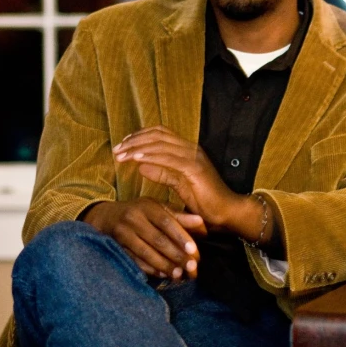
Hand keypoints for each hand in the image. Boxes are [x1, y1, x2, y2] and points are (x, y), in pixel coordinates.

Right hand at [82, 197, 204, 278]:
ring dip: (165, 265)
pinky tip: (163, 275)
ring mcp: (123, 233)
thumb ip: (179, 216)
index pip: (166, 222)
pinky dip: (150, 269)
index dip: (180, 237)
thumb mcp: (157, 208)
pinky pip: (135, 261)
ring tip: (180, 274)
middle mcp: (133, 218)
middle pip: (157, 239)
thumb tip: (201, 222)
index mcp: (147, 206)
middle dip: (176, 255)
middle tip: (192, 268)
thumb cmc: (139, 212)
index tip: (194, 251)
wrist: (106, 217)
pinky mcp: (116, 247)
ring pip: (146, 253)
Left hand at [113, 126, 237, 228]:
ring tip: (121, 154)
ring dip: (137, 148)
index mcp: (187, 150)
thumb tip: (141, 166)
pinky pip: (168, 158)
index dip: (140, 136)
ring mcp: (194, 157)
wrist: (228, 213)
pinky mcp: (195, 168)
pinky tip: (137, 159)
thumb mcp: (179, 185)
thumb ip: (163, 174)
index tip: (123, 144)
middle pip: (157, 135)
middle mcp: (191, 149)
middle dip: (134, 141)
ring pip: (160, 144)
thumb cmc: (206, 202)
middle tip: (117, 150)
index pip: (160, 134)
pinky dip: (151, 156)